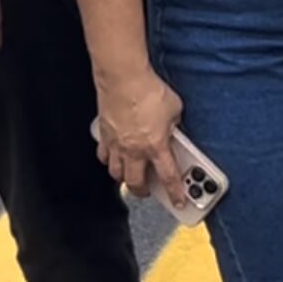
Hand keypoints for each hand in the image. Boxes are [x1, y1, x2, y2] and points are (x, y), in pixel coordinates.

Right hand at [94, 69, 187, 203]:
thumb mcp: (175, 108)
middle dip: (143, 191)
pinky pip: (103, 156)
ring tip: (131, 176)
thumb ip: (174, 124)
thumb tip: (173, 127)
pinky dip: (108, 160)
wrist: (124, 79)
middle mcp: (134, 151)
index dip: (175, 193)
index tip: (179, 202)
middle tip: (148, 190)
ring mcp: (116, 144)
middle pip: (135, 183)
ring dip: (124, 178)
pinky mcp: (104, 135)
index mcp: (156, 146)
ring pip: (115, 173)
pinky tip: (113, 156)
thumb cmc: (150, 91)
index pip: (168, 177)